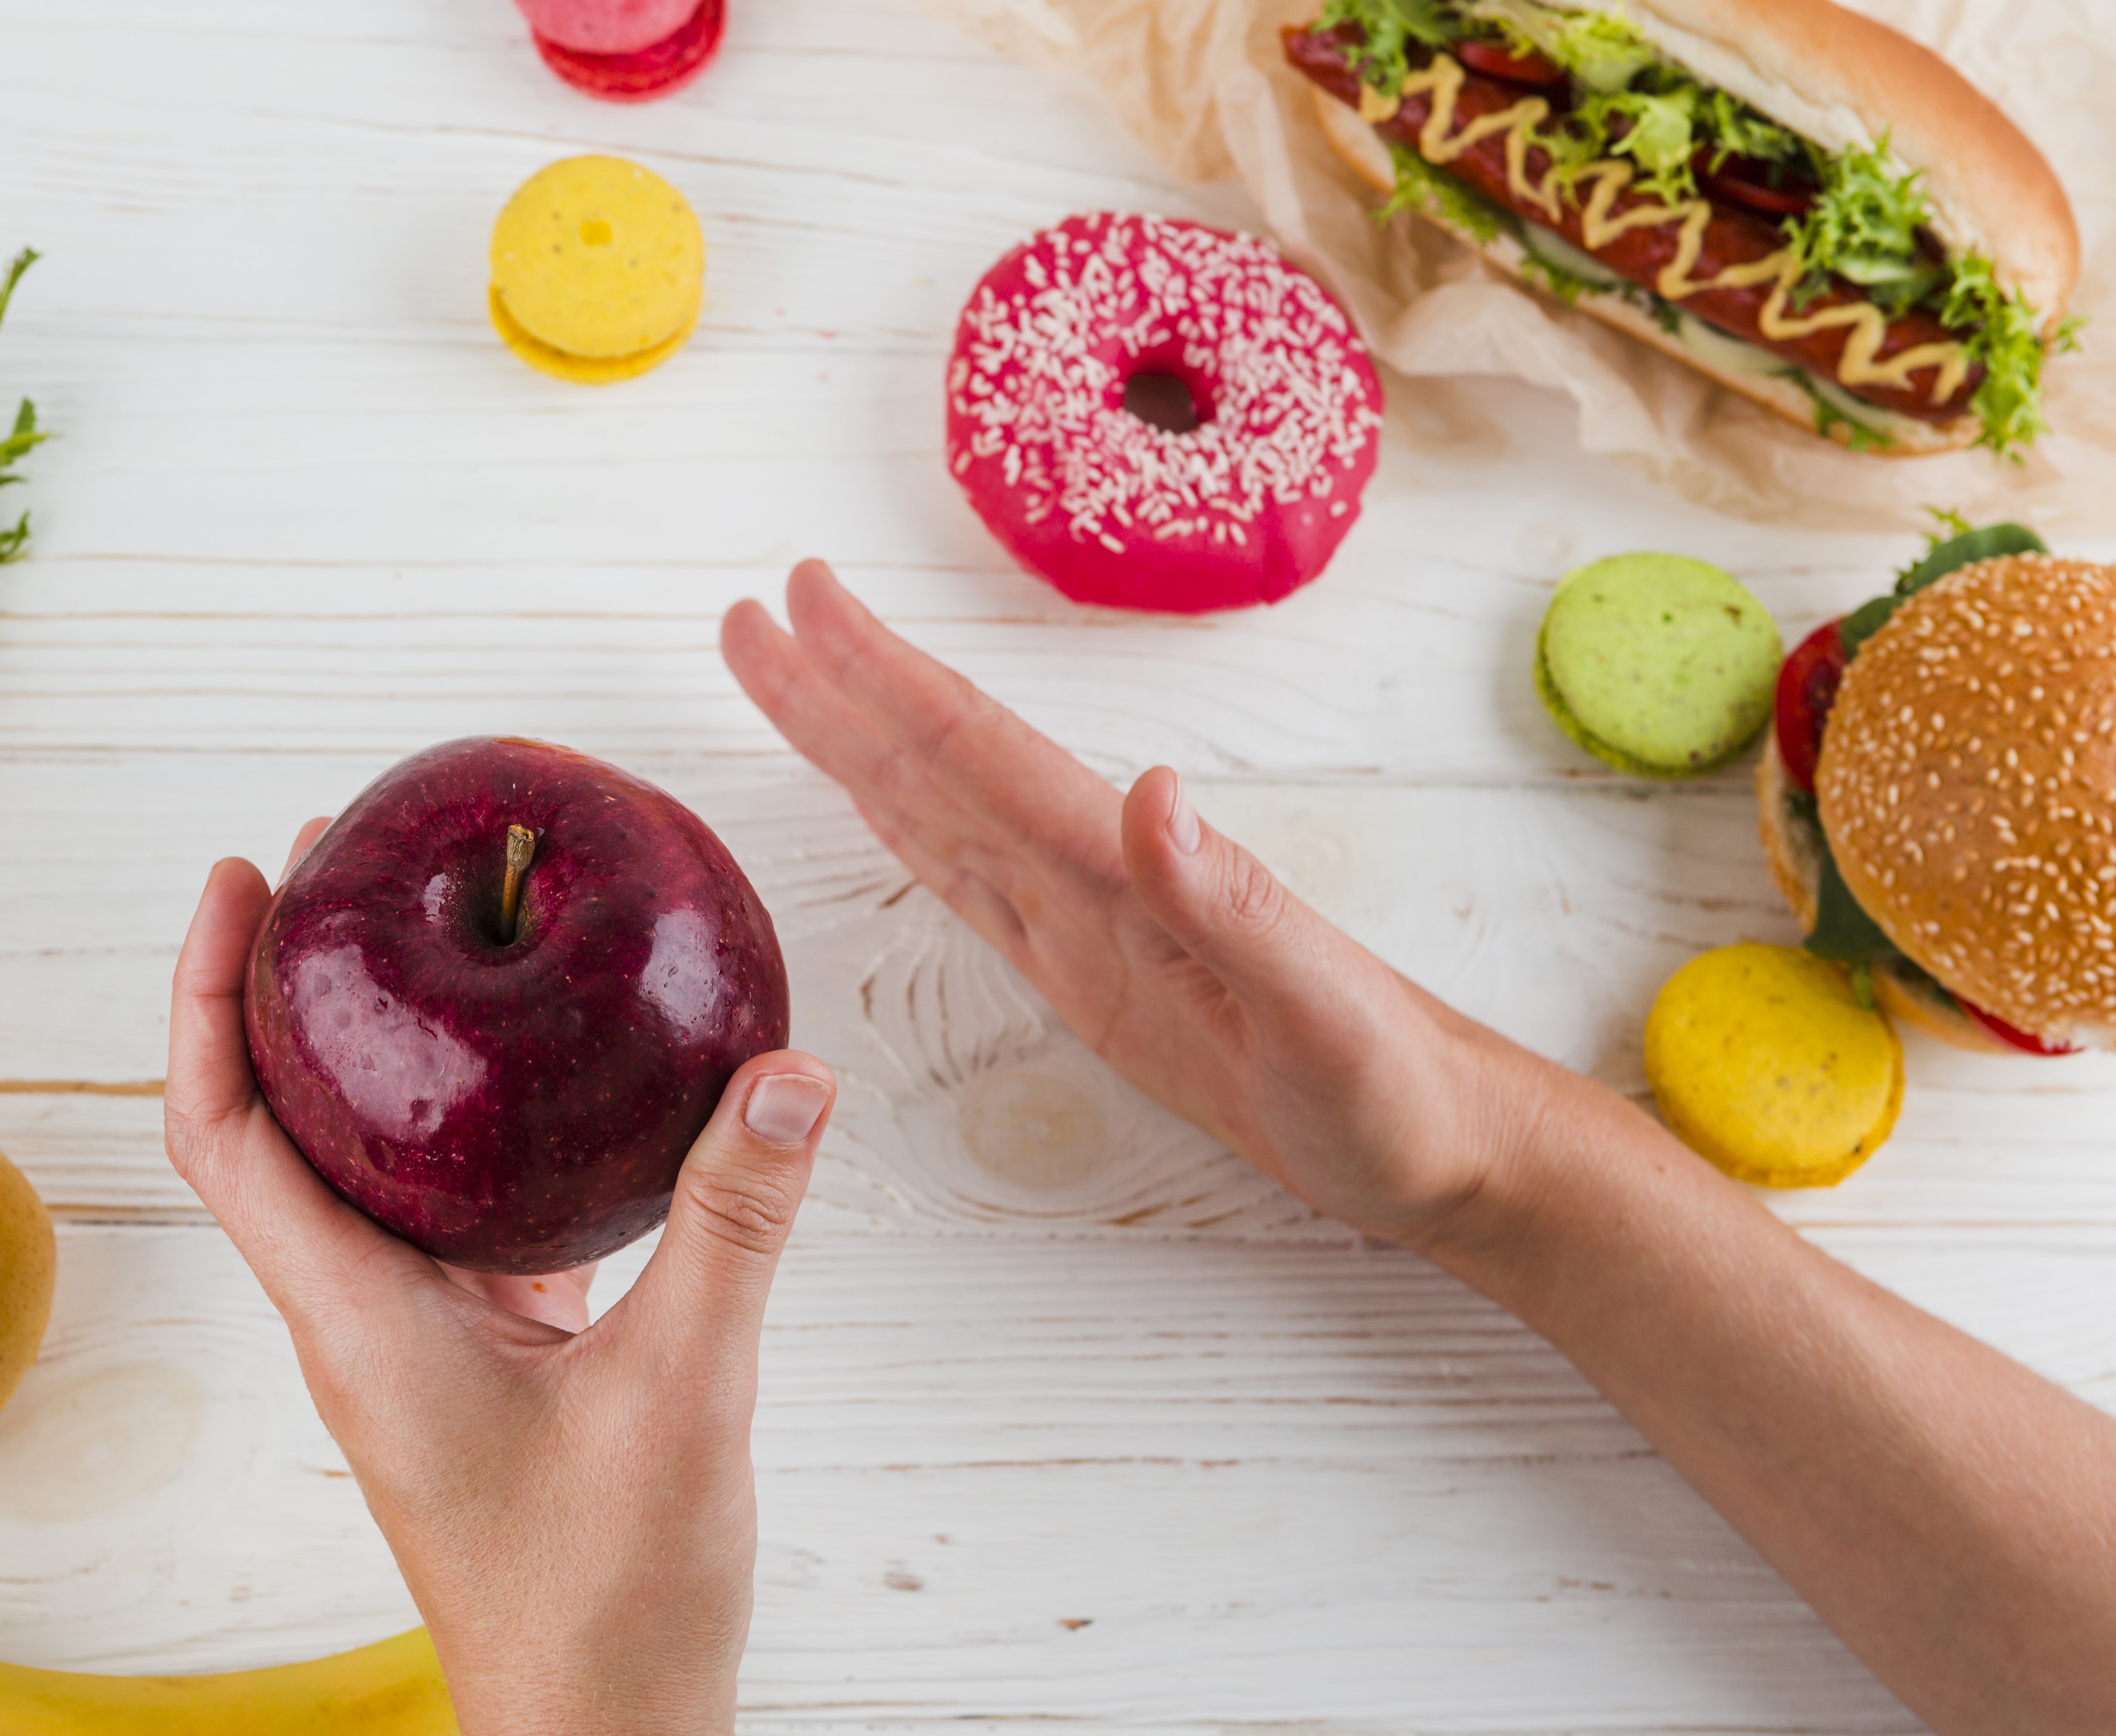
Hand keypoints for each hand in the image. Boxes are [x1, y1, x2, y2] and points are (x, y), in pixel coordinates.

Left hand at [165, 824, 837, 1735]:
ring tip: (445, 927)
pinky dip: (496, 1124)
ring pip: (379, 1158)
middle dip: (297, 978)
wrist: (604, 1727)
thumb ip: (730, 1232)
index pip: (224, 1130)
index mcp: (357, 1317)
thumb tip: (786, 1073)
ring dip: (391, 1043)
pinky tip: (568, 1072)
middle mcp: (367, 1312)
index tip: (243, 876)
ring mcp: (426, 1334)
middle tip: (344, 853)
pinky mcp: (493, 1354)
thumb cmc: (606, 1602)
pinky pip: (471, 1208)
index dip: (208, 993)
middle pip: (284, 1116)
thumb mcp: (682, 1397)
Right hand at [721, 560, 1566, 1247]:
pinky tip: (876, 797)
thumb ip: (1233, 902)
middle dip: (839, 688)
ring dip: (856, 742)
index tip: (805, 598)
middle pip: (939, 760)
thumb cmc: (1396, 1089)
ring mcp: (1088, 919)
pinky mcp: (1089, 971)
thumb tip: (1145, 787)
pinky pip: (973, 882)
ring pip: (940, 809)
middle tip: (750, 615)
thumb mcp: (1325, 1015)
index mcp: (1130, 870)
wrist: (1448, 1142)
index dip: (885, 678)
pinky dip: (910, 829)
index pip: (981, 753)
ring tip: (779, 676)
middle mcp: (1096, 875)